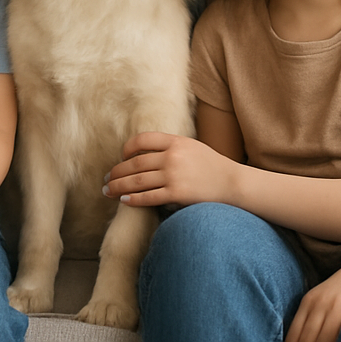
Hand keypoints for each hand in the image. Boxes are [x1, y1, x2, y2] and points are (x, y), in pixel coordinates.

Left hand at [104, 131, 233, 206]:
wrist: (234, 184)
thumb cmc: (212, 166)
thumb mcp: (191, 147)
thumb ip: (170, 147)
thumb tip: (144, 154)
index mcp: (175, 141)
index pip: (142, 140)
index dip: (127, 148)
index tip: (121, 157)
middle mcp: (172, 156)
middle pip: (135, 163)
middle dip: (117, 172)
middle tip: (106, 179)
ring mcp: (174, 175)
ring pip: (138, 181)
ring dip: (119, 187)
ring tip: (107, 191)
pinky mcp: (177, 194)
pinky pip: (149, 197)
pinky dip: (133, 199)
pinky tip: (124, 201)